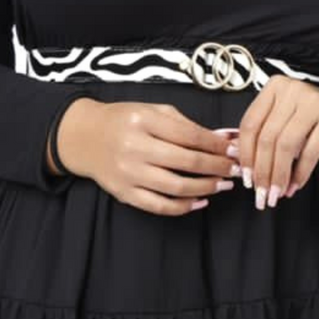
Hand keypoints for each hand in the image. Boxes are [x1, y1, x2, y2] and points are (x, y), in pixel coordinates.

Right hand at [55, 99, 241, 216]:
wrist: (82, 137)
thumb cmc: (123, 121)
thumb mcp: (152, 111)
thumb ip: (187, 125)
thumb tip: (224, 138)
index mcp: (142, 121)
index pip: (190, 135)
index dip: (217, 144)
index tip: (234, 149)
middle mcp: (134, 147)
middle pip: (187, 161)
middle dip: (217, 167)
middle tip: (235, 169)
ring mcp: (128, 173)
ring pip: (176, 187)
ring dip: (206, 188)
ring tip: (223, 185)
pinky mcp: (124, 193)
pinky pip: (159, 206)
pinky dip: (183, 206)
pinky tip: (200, 201)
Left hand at [228, 79, 318, 209]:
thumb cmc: (313, 121)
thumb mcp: (284, 121)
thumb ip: (262, 135)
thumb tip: (236, 162)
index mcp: (275, 87)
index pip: (250, 124)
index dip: (245, 155)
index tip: (246, 179)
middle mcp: (293, 90)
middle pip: (266, 137)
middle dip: (262, 171)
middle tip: (260, 194)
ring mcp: (314, 102)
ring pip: (285, 146)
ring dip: (279, 175)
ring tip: (277, 193)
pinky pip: (309, 152)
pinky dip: (300, 174)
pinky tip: (295, 186)